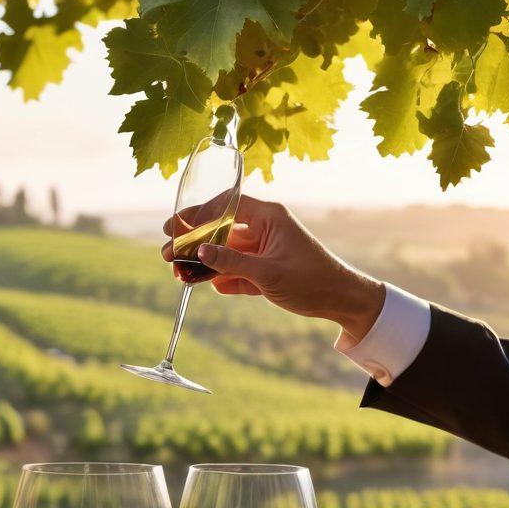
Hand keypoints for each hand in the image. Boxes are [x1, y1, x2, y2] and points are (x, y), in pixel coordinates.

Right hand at [162, 198, 384, 343]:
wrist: (341, 301)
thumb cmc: (312, 281)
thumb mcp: (268, 273)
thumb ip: (232, 262)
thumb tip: (199, 252)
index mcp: (269, 217)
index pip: (226, 206)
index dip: (197, 214)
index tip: (173, 226)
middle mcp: (264, 228)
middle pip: (220, 229)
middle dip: (193, 243)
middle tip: (167, 254)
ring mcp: (263, 249)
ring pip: (225, 252)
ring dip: (203, 263)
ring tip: (180, 274)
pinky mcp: (264, 269)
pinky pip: (235, 270)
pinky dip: (222, 278)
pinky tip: (208, 286)